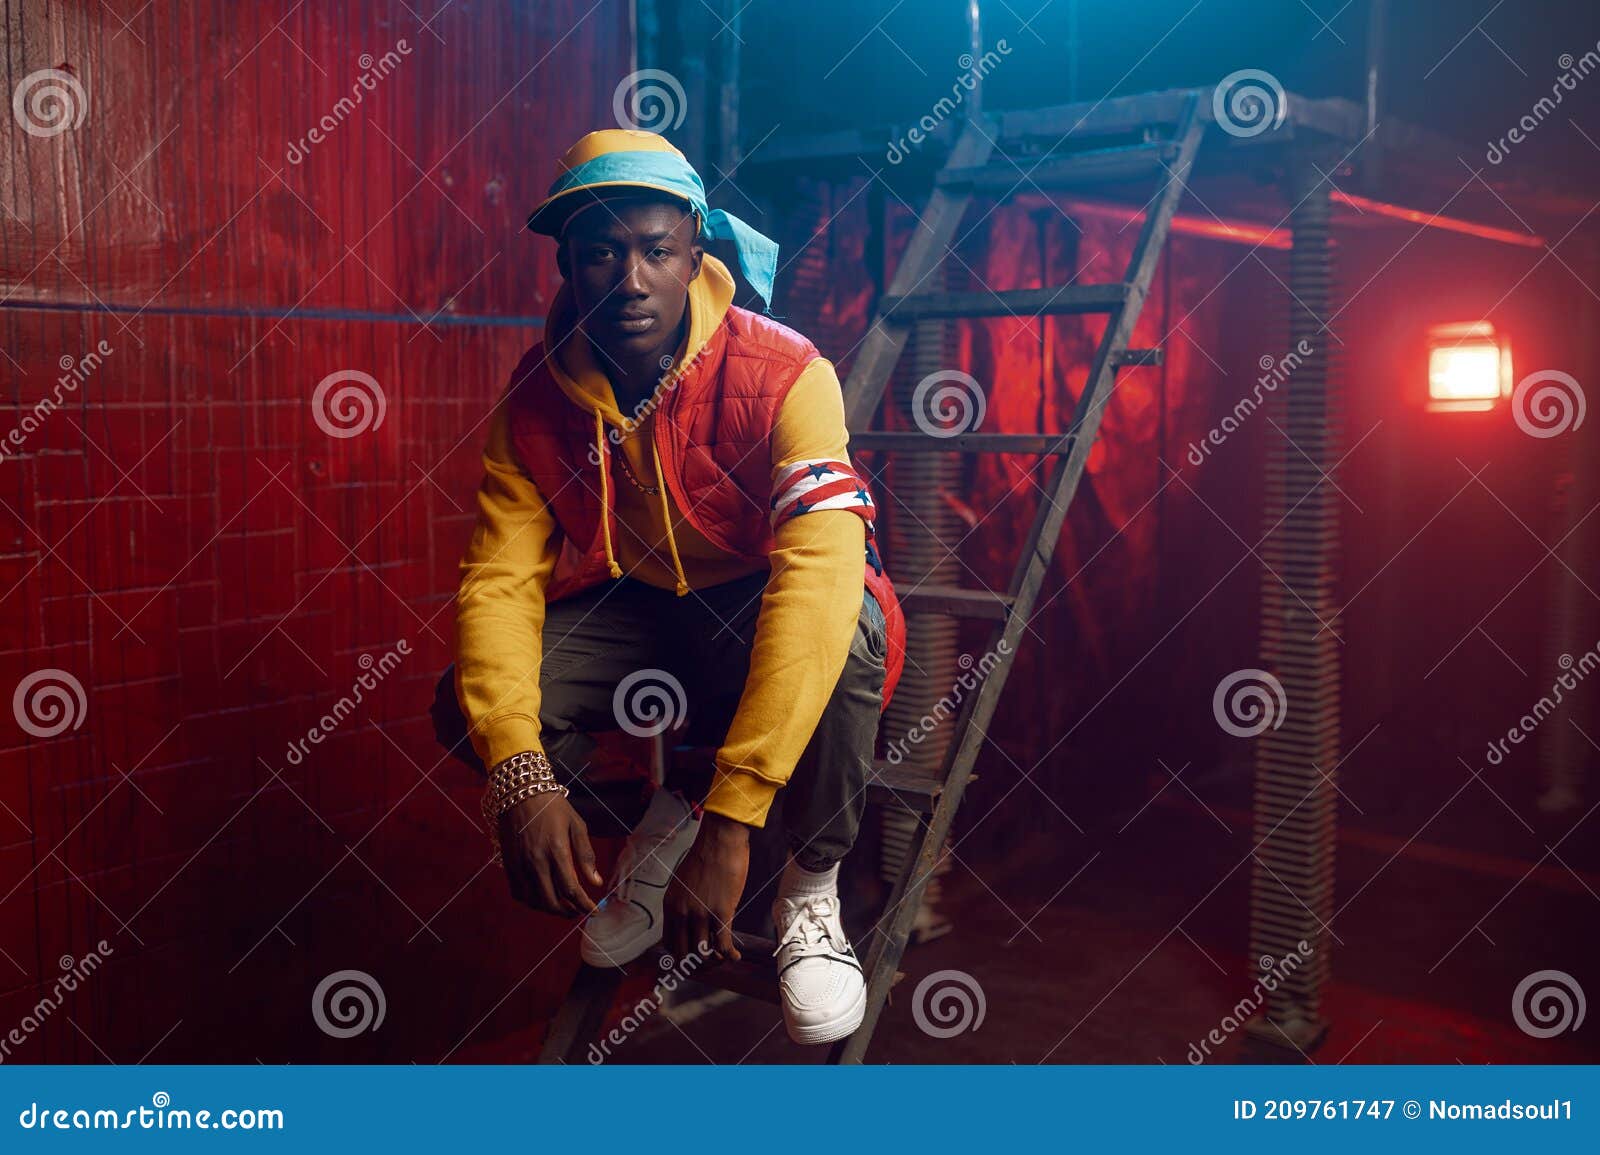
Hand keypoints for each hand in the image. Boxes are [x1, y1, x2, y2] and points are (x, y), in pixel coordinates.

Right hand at [498, 792, 602, 916]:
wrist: (520, 792)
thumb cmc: (553, 807)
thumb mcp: (577, 825)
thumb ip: (586, 855)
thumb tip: (597, 882)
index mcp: (557, 851)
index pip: (571, 889)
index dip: (584, 905)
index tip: (594, 910)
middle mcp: (536, 862)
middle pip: (552, 901)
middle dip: (568, 912)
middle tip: (578, 911)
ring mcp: (520, 864)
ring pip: (534, 901)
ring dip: (550, 909)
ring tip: (563, 907)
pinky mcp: (509, 864)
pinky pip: (518, 893)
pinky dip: (531, 901)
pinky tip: (542, 898)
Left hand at [664, 813, 749, 961]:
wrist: (720, 840)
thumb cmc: (706, 856)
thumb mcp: (684, 882)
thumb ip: (685, 903)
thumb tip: (694, 921)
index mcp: (670, 905)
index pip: (669, 943)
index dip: (681, 955)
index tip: (693, 957)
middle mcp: (682, 912)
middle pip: (684, 954)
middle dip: (697, 964)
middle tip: (709, 962)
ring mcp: (701, 913)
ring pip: (704, 952)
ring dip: (715, 960)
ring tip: (723, 956)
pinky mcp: (721, 912)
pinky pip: (723, 945)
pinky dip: (729, 955)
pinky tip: (735, 955)